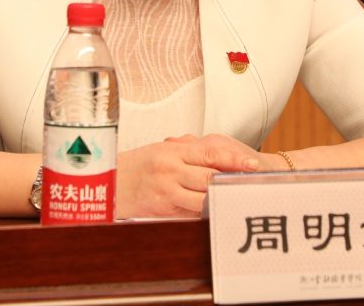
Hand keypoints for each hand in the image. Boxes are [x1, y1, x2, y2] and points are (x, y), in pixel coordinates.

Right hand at [116, 134, 259, 219]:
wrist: (111, 182)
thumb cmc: (138, 164)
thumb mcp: (162, 150)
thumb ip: (188, 154)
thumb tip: (217, 161)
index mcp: (173, 150)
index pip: (210, 153)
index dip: (233, 160)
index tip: (251, 164)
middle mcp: (171, 170)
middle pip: (210, 177)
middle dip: (232, 182)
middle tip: (252, 185)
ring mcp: (167, 190)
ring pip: (203, 198)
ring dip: (221, 200)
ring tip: (239, 201)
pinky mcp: (163, 209)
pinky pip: (190, 213)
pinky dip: (204, 214)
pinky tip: (216, 214)